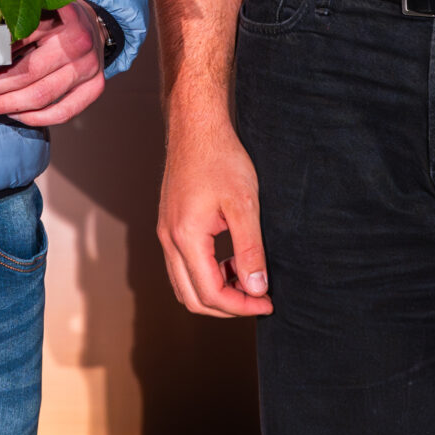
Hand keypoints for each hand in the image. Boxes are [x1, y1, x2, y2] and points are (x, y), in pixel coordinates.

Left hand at [0, 3, 107, 126]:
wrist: (95, 25)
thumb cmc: (58, 18)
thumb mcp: (36, 11)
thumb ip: (13, 32)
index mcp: (62, 18)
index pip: (20, 43)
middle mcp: (78, 44)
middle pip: (27, 74)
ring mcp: (89, 69)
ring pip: (41, 97)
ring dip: (6, 106)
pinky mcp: (95, 88)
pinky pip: (61, 113)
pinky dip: (34, 118)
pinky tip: (14, 115)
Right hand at [156, 117, 271, 317]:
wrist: (196, 127)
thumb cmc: (221, 158)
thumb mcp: (244, 205)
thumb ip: (250, 250)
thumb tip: (257, 289)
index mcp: (186, 237)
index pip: (210, 293)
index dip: (241, 306)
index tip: (268, 302)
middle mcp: (169, 240)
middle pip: (192, 298)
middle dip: (227, 307)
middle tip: (259, 299)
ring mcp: (166, 233)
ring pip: (185, 285)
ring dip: (215, 292)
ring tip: (247, 279)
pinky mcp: (170, 225)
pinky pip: (183, 266)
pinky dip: (207, 275)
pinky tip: (231, 260)